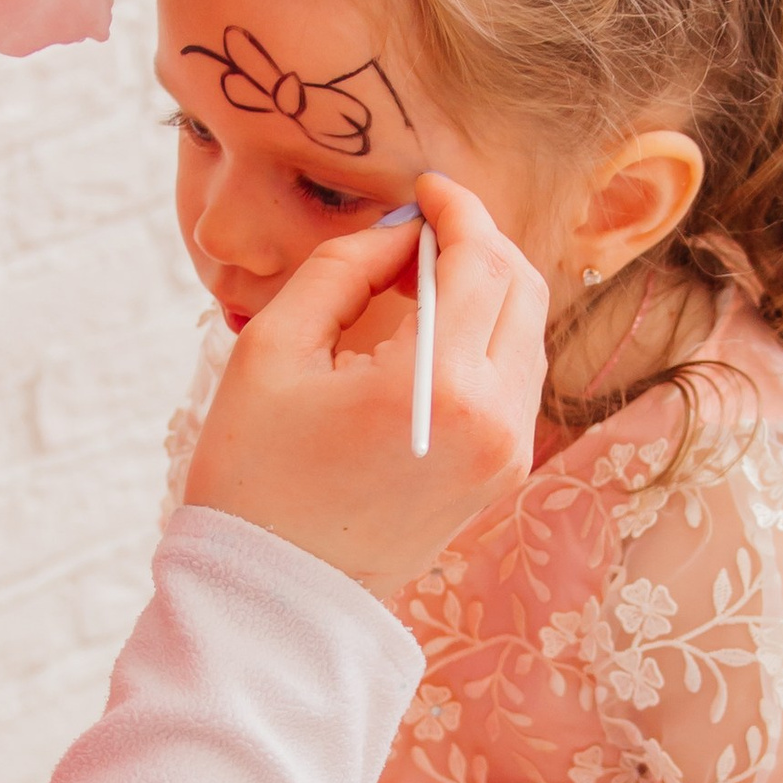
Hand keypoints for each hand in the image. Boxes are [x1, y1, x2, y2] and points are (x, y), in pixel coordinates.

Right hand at [183, 176, 547, 594]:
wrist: (276, 595)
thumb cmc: (255, 474)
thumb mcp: (274, 349)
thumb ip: (344, 269)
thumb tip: (402, 232)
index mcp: (441, 387)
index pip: (483, 261)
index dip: (457, 208)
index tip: (424, 187)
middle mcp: (496, 421)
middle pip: (523, 289)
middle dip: (479, 242)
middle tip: (421, 227)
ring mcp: (509, 453)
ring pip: (527, 332)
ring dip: (485, 289)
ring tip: (415, 282)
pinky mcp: (504, 474)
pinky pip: (516, 377)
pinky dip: (485, 337)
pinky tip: (427, 335)